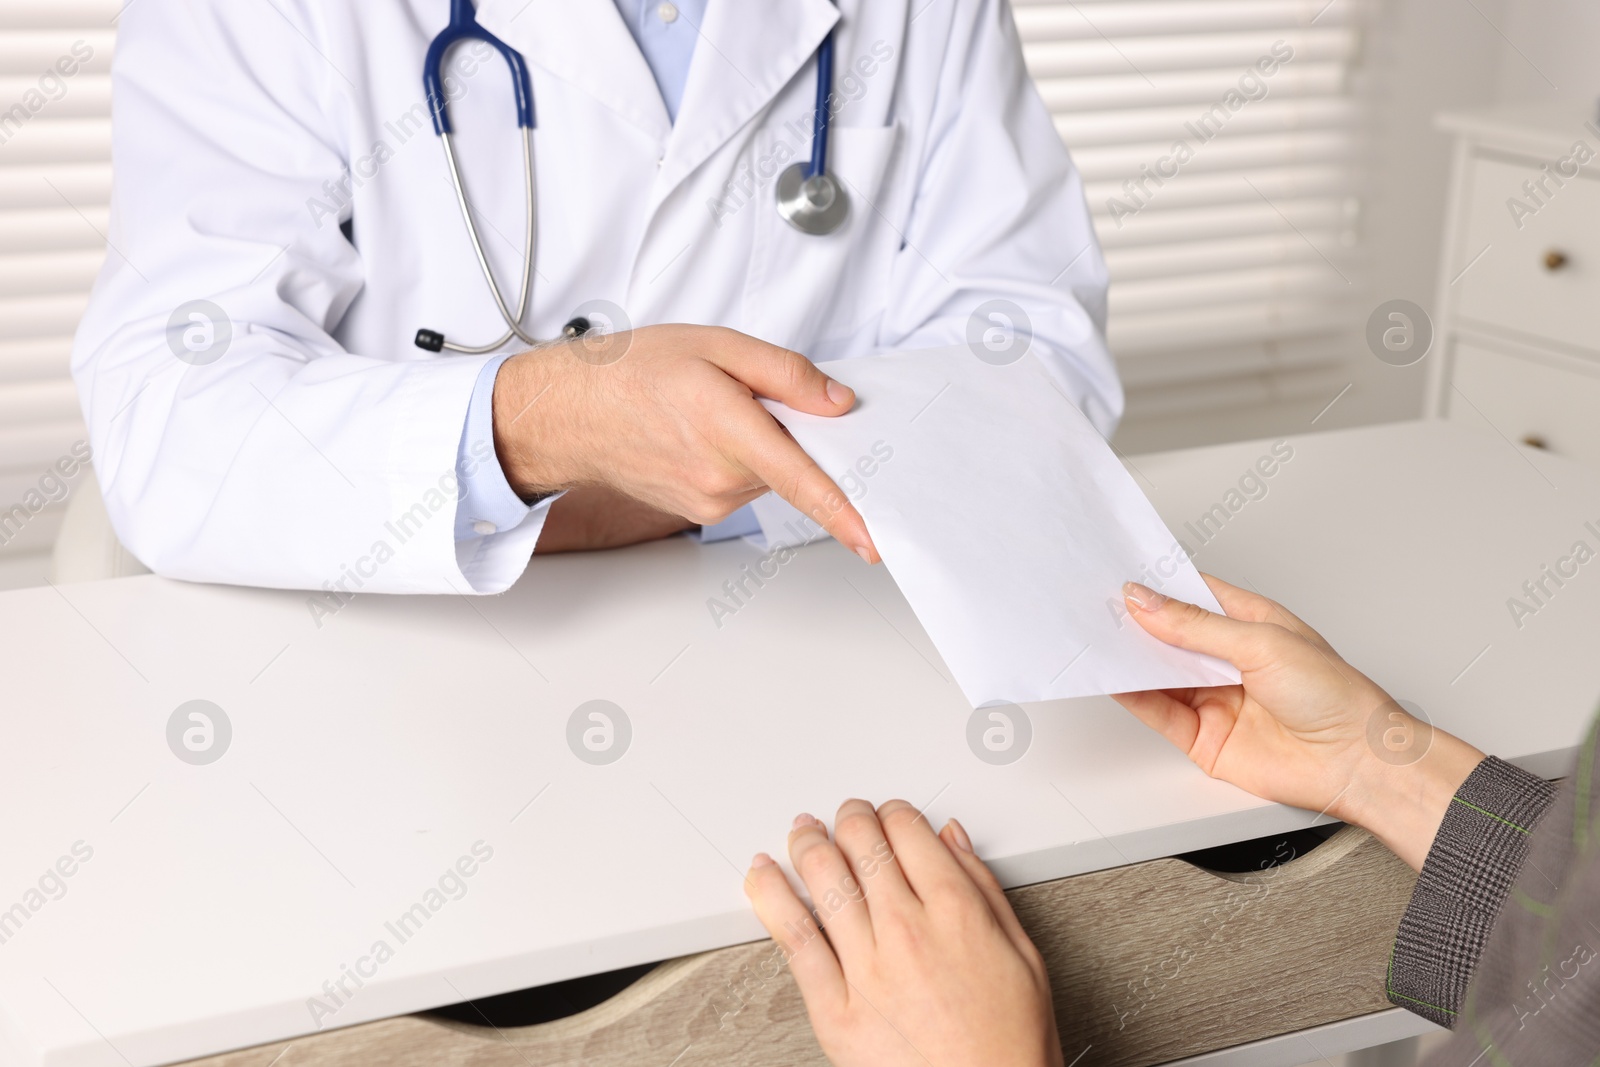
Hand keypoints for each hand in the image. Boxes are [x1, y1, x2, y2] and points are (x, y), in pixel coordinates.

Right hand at [492, 325, 878, 561]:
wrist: (570, 413)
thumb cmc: (631, 373)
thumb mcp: (716, 346)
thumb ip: (785, 373)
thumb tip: (837, 402)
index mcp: (728, 431)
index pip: (801, 480)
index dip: (844, 511)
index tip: (874, 537)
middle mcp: (720, 479)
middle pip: (792, 465)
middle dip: (790, 433)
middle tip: (747, 396)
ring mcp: (709, 502)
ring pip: (768, 475)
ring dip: (761, 446)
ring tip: (711, 412)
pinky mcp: (700, 512)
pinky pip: (743, 485)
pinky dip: (739, 460)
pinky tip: (701, 434)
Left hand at [744, 799, 1062, 1066]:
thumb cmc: (1009, 1042)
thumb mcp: (1023, 953)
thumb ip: (983, 887)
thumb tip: (951, 840)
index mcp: (955, 911)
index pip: (909, 832)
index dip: (894, 813)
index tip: (890, 814)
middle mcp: (906, 931)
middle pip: (862, 845)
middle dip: (850, 818)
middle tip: (846, 815)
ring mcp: (865, 968)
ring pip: (822, 878)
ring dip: (808, 842)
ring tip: (803, 832)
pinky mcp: (834, 1008)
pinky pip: (793, 938)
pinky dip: (772, 896)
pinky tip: (764, 875)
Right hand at [1112, 575, 1483, 869]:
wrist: (1356, 763)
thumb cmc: (1335, 696)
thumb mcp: (1260, 643)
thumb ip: (1195, 626)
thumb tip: (1147, 602)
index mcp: (1250, 623)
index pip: (1192, 597)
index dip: (1158, 588)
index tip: (1122, 579)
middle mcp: (1230, 660)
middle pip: (1169, 636)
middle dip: (1136, 623)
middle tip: (1101, 609)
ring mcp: (1215, 698)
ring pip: (1159, 673)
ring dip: (1131, 660)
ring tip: (1100, 642)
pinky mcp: (1203, 736)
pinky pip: (1159, 712)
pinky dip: (1134, 696)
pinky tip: (1117, 680)